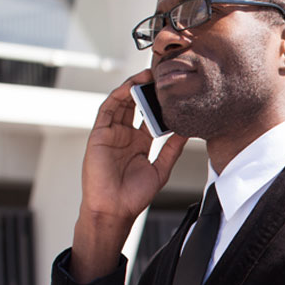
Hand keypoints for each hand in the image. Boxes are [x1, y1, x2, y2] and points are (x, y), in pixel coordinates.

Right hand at [71, 69, 188, 281]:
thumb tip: (186, 130)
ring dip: (132, 87)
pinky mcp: (99, 135)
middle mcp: (125, 135)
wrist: (115, 209)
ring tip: (147, 75)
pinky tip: (130, 87)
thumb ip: (172, 148)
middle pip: (135, 105)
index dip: (159, 102)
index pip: (149, 115)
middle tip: (161, 74)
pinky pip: (107, 110)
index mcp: (140, 143)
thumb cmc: (135, 195)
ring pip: (121, 103)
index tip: (173, 90)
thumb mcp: (161, 168)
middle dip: (146, 89)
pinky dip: (118, 96)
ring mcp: (111, 134)